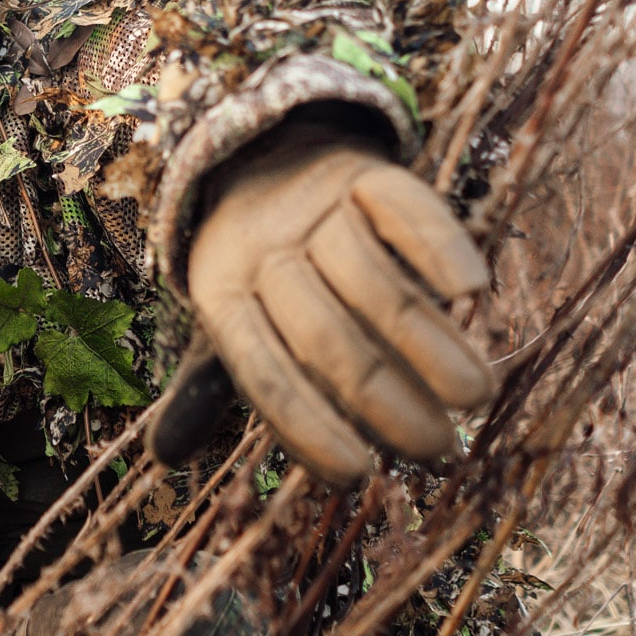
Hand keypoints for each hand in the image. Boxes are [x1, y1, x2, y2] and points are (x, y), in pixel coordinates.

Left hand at [185, 127, 494, 485]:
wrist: (268, 158)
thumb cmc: (259, 273)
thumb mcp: (227, 320)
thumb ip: (205, 390)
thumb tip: (162, 456)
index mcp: (221, 297)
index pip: (263, 373)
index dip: (308, 428)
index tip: (358, 477)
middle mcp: (262, 252)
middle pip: (323, 336)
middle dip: (383, 400)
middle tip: (438, 448)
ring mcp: (314, 210)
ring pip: (372, 283)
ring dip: (427, 344)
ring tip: (473, 397)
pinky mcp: (364, 173)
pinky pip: (405, 211)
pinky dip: (439, 250)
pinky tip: (473, 293)